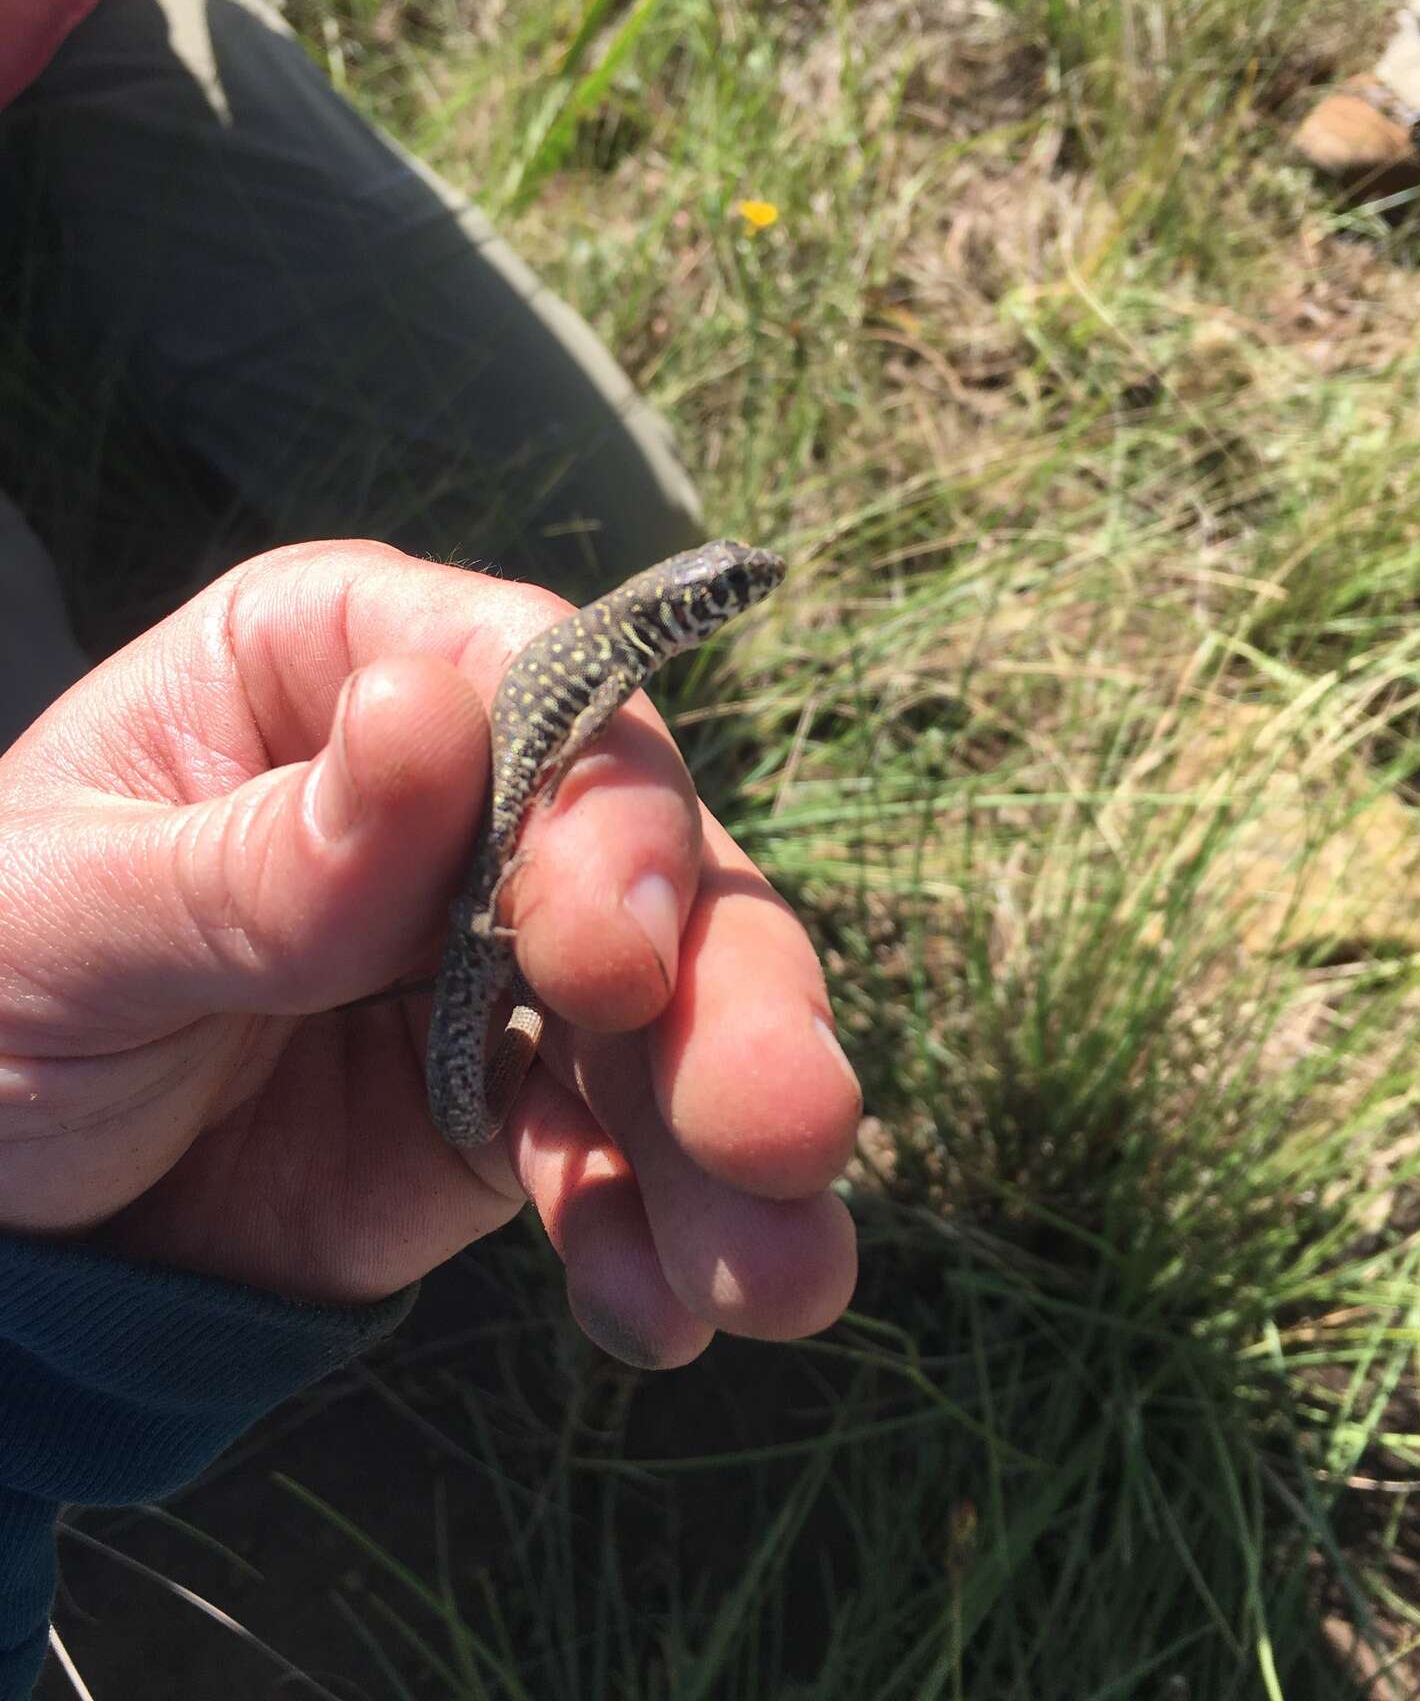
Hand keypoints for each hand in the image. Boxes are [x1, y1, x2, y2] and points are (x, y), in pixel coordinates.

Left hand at [0, 541, 859, 1367]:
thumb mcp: (66, 913)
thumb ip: (260, 856)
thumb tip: (427, 718)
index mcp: (338, 667)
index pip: (528, 683)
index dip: (603, 804)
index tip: (615, 952)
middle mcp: (457, 792)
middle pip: (640, 853)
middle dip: (725, 990)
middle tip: (784, 1128)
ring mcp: (498, 951)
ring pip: (666, 1016)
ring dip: (728, 1143)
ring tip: (781, 1276)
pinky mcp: (507, 1102)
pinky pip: (606, 1156)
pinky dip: (647, 1234)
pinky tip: (661, 1315)